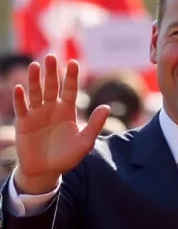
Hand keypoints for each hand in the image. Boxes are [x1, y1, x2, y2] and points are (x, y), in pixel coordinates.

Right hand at [13, 55, 109, 192]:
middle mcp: (51, 108)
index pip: (69, 90)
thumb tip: (106, 107)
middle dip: (51, 73)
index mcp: (67, 111)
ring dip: (34, 80)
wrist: (46, 171)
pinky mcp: (24, 122)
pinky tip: (19, 89)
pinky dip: (20, 99)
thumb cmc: (66, 157)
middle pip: (51, 87)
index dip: (71, 77)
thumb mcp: (84, 143)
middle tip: (51, 57)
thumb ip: (95, 125)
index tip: (74, 63)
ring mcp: (36, 114)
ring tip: (35, 66)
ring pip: (35, 93)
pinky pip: (22, 108)